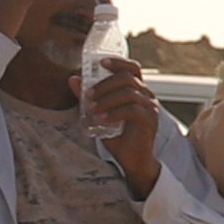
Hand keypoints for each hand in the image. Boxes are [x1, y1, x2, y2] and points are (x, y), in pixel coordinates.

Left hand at [86, 50, 166, 192]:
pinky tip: (101, 119)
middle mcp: (147, 95)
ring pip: (129, 93)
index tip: (100, 62)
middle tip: (87, 95)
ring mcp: (150, 108)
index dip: (118, 62)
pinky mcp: (150, 121)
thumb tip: (73, 79)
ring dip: (107, 99)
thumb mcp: (99, 114)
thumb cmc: (118, 137)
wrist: (132, 161)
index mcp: (137, 90)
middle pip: (128, 78)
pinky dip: (114, 113)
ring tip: (91, 109)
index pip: (132, 68)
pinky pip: (132, 110)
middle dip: (104, 84)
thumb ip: (88, 97)